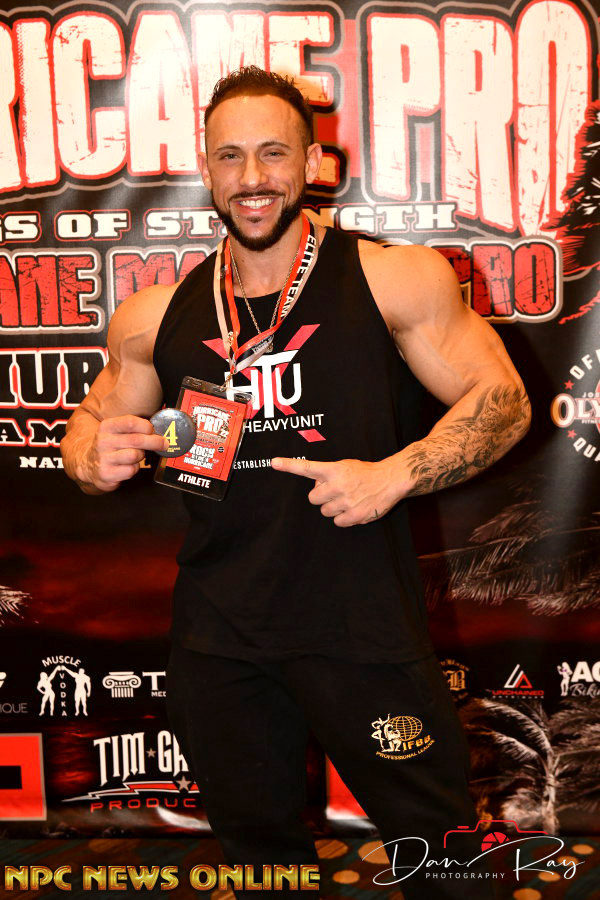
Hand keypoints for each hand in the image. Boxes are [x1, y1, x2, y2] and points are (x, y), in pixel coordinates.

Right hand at [87, 415, 167, 490]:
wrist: (88, 465)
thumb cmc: (109, 447)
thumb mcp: (116, 432)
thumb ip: (133, 429)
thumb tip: (158, 431)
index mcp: (106, 427)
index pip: (131, 422)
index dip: (147, 426)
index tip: (153, 430)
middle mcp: (103, 441)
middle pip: (137, 440)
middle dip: (155, 442)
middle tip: (163, 443)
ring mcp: (104, 458)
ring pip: (135, 455)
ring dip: (141, 456)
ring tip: (137, 455)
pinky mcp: (107, 473)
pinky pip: (131, 470)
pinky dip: (134, 468)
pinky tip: (128, 466)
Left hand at [271, 456, 401, 526]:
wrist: (390, 480)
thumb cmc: (365, 473)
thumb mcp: (345, 466)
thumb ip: (328, 475)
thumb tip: (316, 490)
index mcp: (334, 470)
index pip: (307, 468)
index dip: (289, 465)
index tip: (273, 462)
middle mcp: (338, 485)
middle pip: (313, 499)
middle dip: (321, 497)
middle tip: (335, 491)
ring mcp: (346, 501)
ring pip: (325, 512)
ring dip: (333, 507)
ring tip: (347, 499)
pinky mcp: (355, 515)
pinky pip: (337, 522)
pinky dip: (343, 517)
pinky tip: (353, 508)